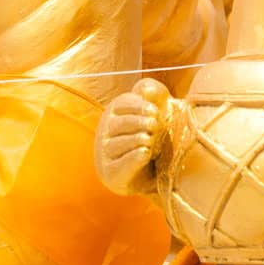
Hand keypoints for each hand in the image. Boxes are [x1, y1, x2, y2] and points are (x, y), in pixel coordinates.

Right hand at [95, 77, 171, 196]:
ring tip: (151, 141)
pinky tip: (146, 153)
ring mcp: (105, 154)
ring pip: (117, 144)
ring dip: (136, 140)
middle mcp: (105, 132)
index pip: (121, 104)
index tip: (155, 112)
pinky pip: (119, 165)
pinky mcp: (110, 174)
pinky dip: (133, 158)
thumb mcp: (158, 111)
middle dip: (139, 123)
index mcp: (115, 113)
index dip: (138, 106)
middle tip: (155, 126)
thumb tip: (147, 90)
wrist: (155, 172)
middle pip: (118, 123)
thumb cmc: (155, 135)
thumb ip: (155, 93)